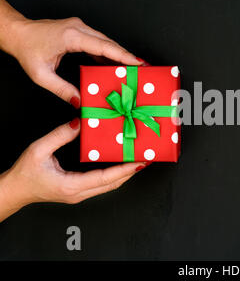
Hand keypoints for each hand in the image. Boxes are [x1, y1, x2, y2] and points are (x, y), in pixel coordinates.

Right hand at [0, 118, 149, 221]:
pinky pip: (102, 185)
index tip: (139, 162)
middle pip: (113, 184)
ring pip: (109, 187)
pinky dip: (114, 176)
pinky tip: (120, 166)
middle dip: (131, 172)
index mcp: (71, 185)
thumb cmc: (23, 174)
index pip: (105, 178)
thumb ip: (59, 135)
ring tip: (137, 161)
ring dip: (124, 175)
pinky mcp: (78, 193)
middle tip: (146, 159)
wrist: (14, 191)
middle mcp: (79, 193)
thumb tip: (79, 122)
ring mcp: (79, 195)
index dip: (124, 170)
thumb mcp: (38, 150)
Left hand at [8, 17, 142, 107]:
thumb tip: (80, 103)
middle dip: (128, 56)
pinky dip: (109, 53)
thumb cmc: (26, 49)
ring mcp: (80, 27)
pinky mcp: (80, 31)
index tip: (138, 63)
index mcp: (71, 36)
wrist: (17, 32)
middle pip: (110, 43)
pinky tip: (116, 65)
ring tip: (135, 68)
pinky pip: (99, 42)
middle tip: (144, 68)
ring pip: (106, 42)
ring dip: (120, 55)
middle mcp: (78, 28)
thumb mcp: (41, 75)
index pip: (104, 46)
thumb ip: (62, 90)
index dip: (123, 55)